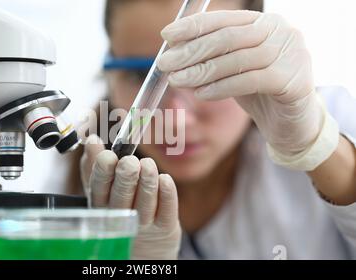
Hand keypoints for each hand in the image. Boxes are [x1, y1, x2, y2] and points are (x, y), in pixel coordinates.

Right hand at [81, 135, 181, 259]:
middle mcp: (119, 215)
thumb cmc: (122, 205)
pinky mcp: (164, 227)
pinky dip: (166, 194)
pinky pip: (166, 211)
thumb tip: (92, 139)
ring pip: (144, 204)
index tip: (108, 155)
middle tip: (130, 162)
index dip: (102, 171)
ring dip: (147, 182)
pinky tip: (165, 179)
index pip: (97, 187)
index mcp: (101, 203)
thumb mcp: (104, 188)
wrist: (145, 241)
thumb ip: (95, 164)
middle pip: (120, 197)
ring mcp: (142, 223)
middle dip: (125, 178)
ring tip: (148, 165)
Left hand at [158, 11, 327, 161]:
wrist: (292, 122)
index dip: (193, 26)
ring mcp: (291, 54)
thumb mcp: (231, 69)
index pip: (223, 19)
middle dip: (191, 51)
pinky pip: (250, 81)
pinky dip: (221, 87)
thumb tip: (173, 50)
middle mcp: (280, 31)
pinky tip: (201, 94)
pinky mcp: (295, 80)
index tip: (166, 35)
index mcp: (263, 22)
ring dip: (201, 71)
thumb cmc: (259, 92)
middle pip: (227, 37)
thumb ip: (210, 57)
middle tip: (165, 64)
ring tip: (177, 81)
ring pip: (237, 59)